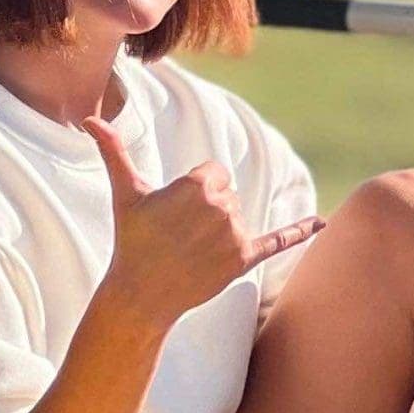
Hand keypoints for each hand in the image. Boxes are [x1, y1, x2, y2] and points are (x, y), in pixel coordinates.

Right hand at [84, 117, 322, 331]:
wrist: (140, 293)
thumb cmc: (131, 240)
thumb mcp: (125, 193)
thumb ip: (113, 152)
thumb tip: (89, 118)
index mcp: (198, 185)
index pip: (213, 173)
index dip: (193, 190)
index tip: (173, 212)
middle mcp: (222, 207)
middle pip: (226, 194)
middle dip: (206, 210)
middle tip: (178, 234)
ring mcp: (234, 235)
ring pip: (237, 217)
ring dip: (219, 230)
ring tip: (190, 250)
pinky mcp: (244, 259)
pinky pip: (278, 240)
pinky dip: (301, 231)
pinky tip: (323, 223)